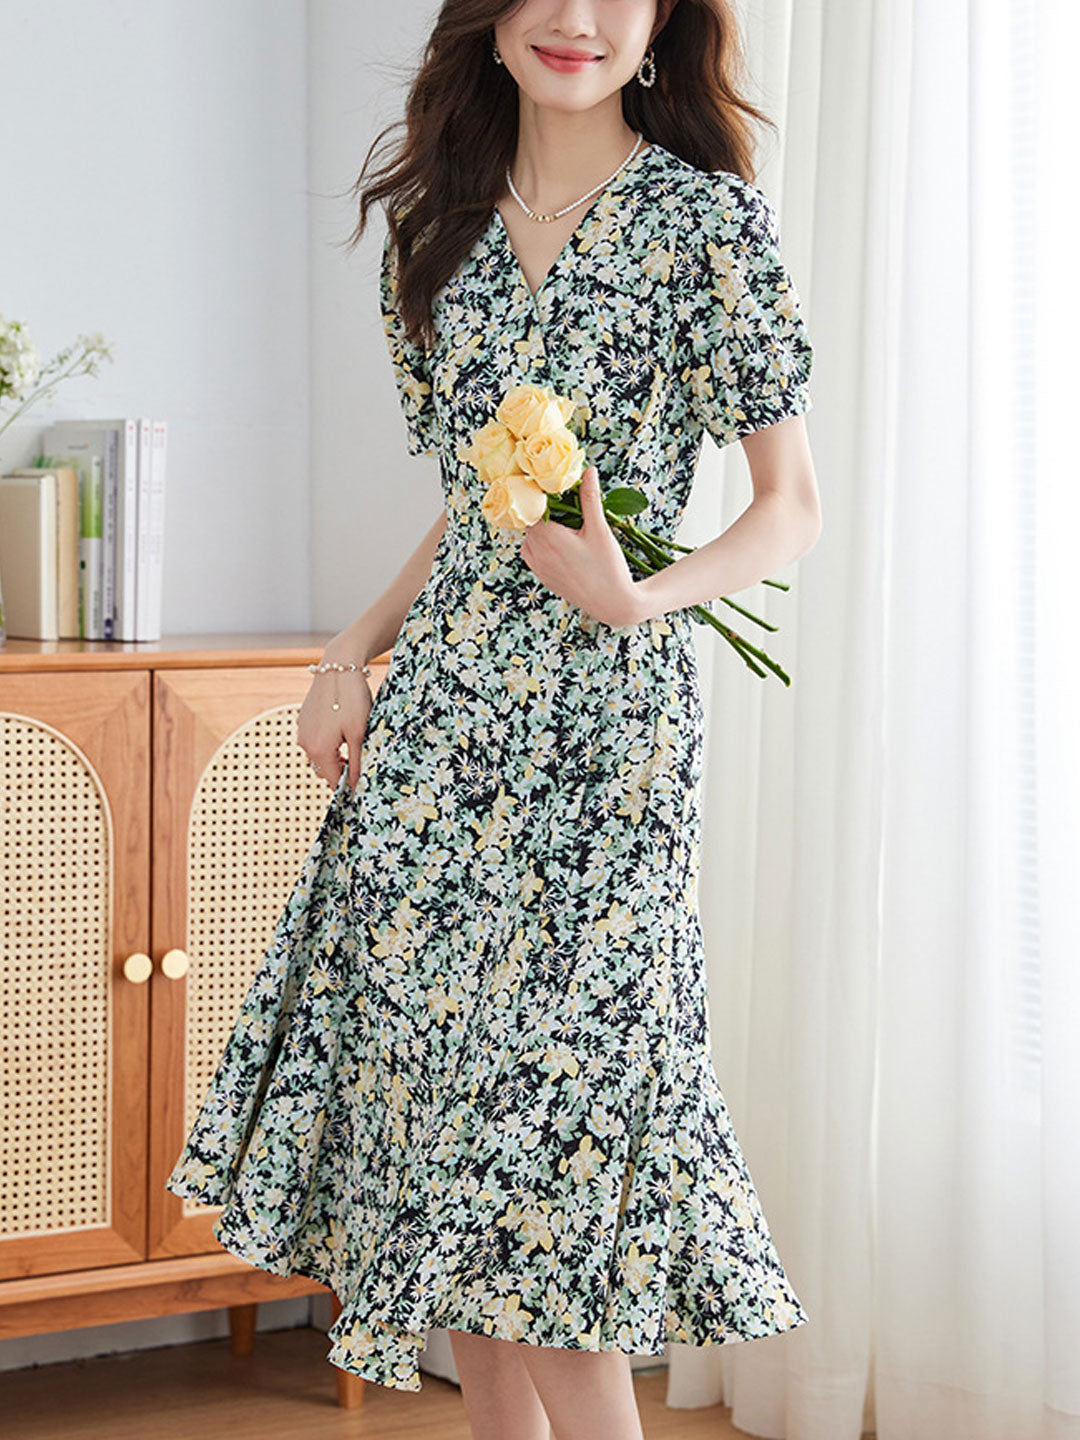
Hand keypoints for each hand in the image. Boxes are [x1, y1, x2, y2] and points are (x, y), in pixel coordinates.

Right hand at [296, 658, 372, 790]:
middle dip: (341, 771)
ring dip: (335, 756)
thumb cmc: (352, 700)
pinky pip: (316, 740)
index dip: (347, 786)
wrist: (338, 667)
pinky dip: (328, 743)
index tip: (363, 783)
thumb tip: (355, 784)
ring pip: (319, 754)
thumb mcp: (359, 733)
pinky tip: (343, 730)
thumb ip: (356, 762)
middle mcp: (305, 743)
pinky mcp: (304, 719)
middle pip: (324, 769)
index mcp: (318, 750)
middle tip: (361, 763)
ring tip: (354, 745)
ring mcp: (302, 730)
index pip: (332, 781)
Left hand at [519, 466, 645, 626]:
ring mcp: (538, 568)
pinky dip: (542, 546)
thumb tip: (588, 471)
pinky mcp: (544, 578)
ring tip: (562, 523)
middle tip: (560, 502)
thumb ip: (590, 498)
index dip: (536, 496)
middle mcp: (537, 553)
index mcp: (547, 537)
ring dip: (541, 530)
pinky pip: (533, 555)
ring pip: (529, 539)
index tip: (546, 486)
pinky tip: (561, 543)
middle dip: (541, 511)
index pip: (529, 508)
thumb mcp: (599, 529)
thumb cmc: (607, 567)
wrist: (612, 603)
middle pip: (529, 522)